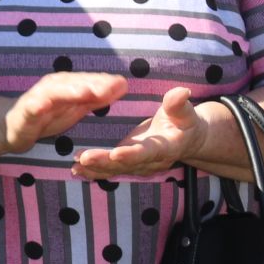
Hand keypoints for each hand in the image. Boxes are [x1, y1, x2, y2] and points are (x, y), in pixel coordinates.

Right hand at [0, 73, 127, 154]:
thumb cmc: (48, 115)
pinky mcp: (26, 111)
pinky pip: (33, 107)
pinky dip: (38, 105)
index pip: (89, 81)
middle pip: (75, 83)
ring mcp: (39, 97)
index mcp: (69, 85)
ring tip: (85, 92)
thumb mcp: (76, 107)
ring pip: (55, 92)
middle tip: (110, 86)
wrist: (13, 126)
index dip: (105, 82)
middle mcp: (54, 86)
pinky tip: (44, 105)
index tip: (123, 84)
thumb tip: (123, 85)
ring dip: (69, 91)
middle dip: (92, 84)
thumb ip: (98, 97)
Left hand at [69, 85, 204, 178]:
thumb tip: (181, 91)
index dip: (133, 154)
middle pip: (126, 164)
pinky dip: (94, 172)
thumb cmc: (185, 122)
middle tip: (84, 157)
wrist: (188, 141)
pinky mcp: (129, 165)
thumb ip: (178, 104)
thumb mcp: (185, 112)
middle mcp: (151, 161)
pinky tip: (76, 170)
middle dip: (104, 162)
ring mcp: (139, 166)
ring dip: (95, 169)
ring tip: (75, 166)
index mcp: (166, 148)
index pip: (148, 152)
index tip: (116, 153)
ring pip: (116, 170)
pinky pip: (111, 171)